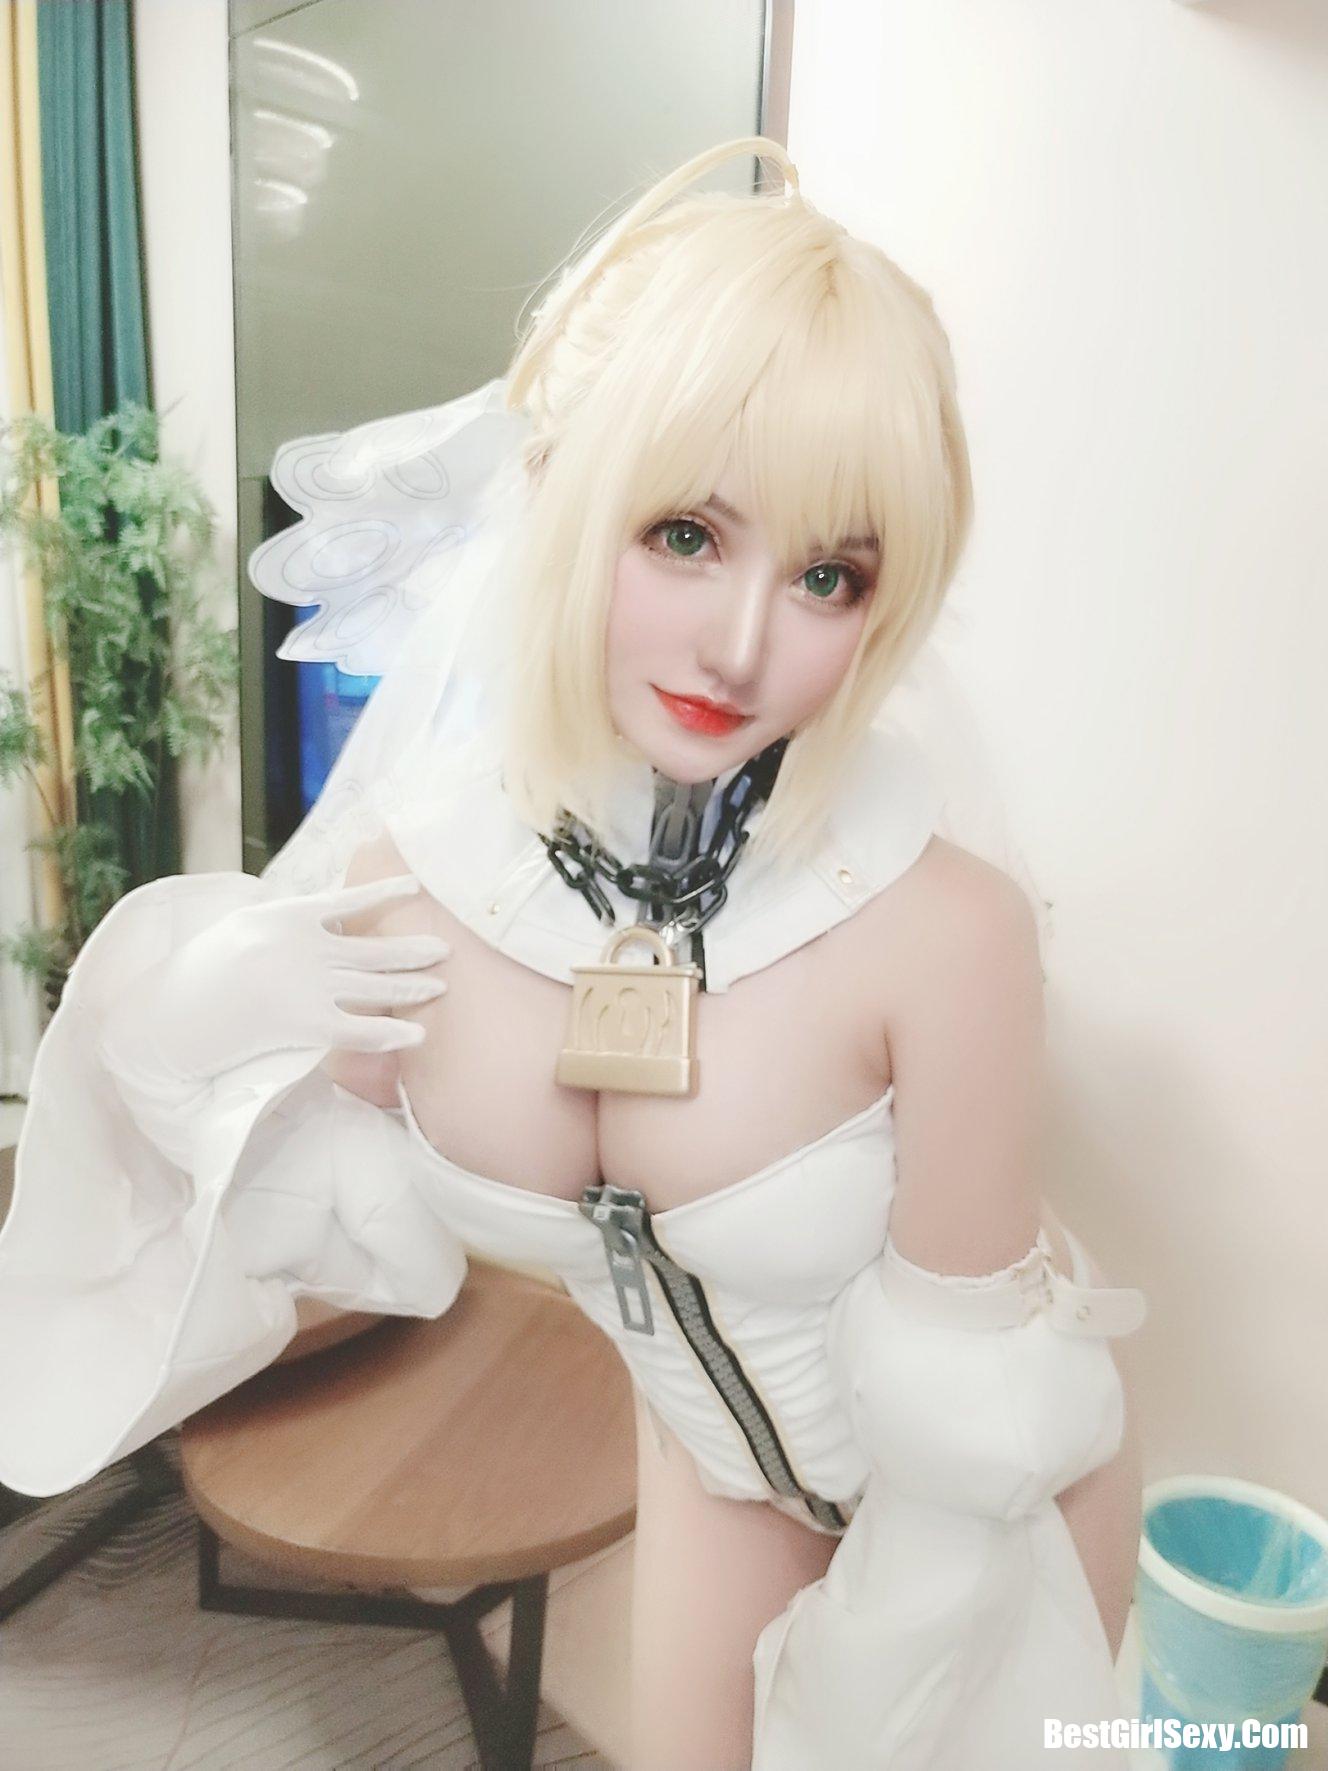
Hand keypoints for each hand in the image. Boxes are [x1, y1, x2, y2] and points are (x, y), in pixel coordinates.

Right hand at [103, 875, 448, 1085]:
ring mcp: (308, 985)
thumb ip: (288, 923)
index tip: (416, 887)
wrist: (172, 1016)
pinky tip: (417, 1034)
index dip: (386, 894)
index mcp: (289, 916)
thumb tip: (325, 919)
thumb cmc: (202, 971)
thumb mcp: (243, 927)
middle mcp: (306, 947)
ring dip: (413, 985)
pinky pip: (359, 1028)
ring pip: (376, 985)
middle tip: (448, 948)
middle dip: (414, 949)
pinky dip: (391, 1032)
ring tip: (441, 985)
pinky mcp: (304, 1024)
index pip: (349, 901)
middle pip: (375, 948)